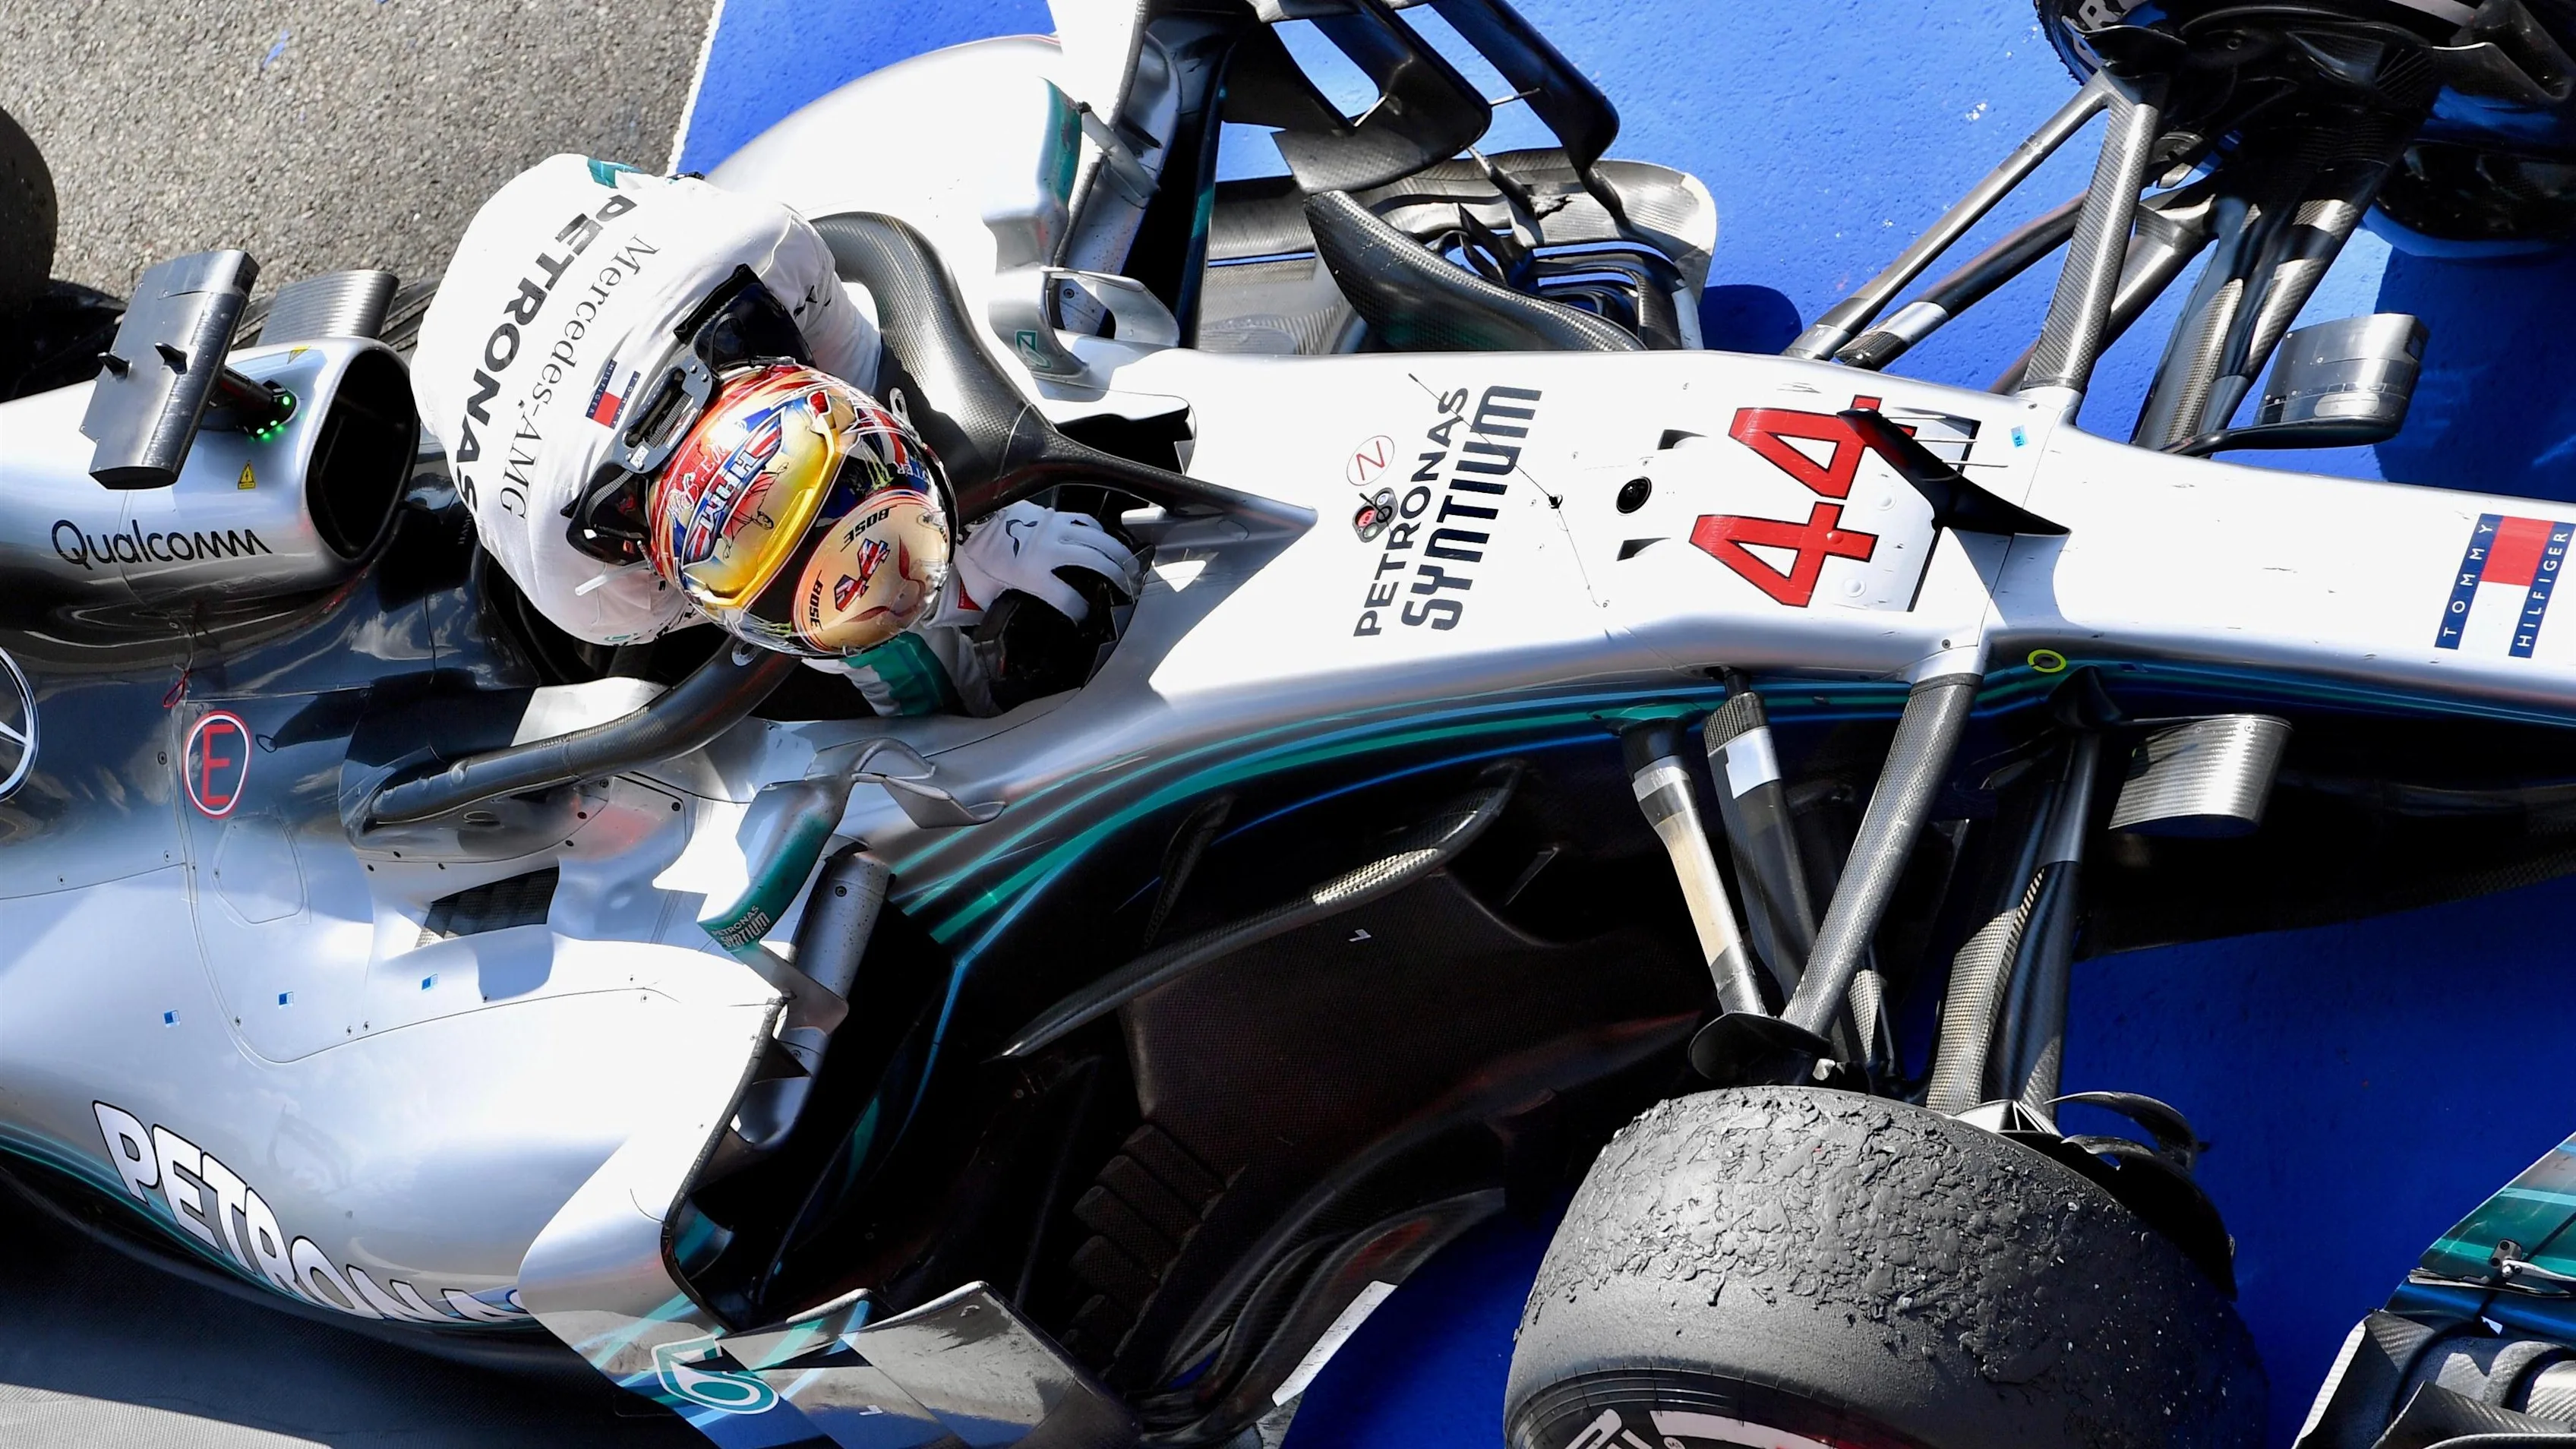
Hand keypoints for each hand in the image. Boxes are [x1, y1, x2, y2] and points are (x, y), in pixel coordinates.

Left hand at [947, 502, 1141, 623]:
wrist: (965, 521)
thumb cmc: (976, 560)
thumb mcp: (988, 593)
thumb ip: (1009, 609)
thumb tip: (1020, 625)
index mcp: (1030, 573)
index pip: (1067, 598)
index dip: (1080, 612)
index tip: (1086, 620)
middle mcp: (1046, 548)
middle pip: (1094, 561)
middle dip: (1116, 576)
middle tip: (1128, 589)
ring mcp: (1051, 528)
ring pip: (1095, 538)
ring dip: (1116, 551)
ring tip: (1129, 565)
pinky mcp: (1050, 514)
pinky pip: (1083, 520)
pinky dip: (1098, 531)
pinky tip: (1104, 540)